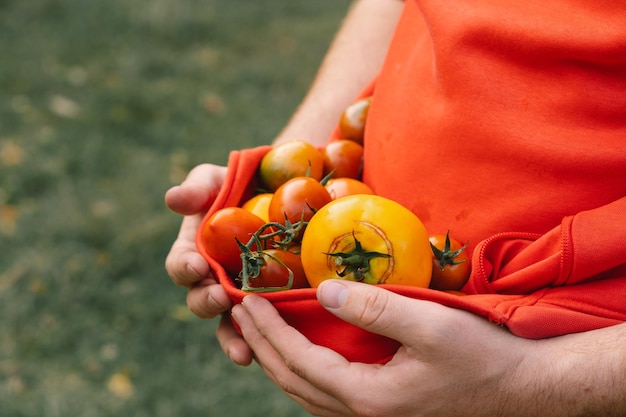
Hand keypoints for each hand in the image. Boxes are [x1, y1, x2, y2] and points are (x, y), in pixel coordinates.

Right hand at [165, 163, 252, 364]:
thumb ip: (197, 187)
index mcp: (194, 252)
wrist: (279, 195)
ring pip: (228, 324)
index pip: (180, 266)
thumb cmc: (240, 184)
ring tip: (243, 351)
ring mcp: (240, 294)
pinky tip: (271, 350)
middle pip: (200, 300)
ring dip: (232, 338)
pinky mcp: (268, 303)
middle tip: (222, 298)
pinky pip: (262, 326)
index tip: (197, 265)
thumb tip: (175, 199)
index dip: (185, 268)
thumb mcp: (218, 179)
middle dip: (207, 302)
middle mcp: (212, 279)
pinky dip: (262, 340)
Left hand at [231, 280, 537, 416]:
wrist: (523, 390)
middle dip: (261, 347)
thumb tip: (324, 291)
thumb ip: (375, 309)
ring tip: (260, 333)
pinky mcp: (385, 409)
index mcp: (369, 398)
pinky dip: (305, 373)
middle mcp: (364, 415)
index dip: (269, 331)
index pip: (300, 362)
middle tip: (240, 315)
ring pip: (308, 394)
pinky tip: (304, 355)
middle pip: (294, 382)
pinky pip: (328, 396)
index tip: (247, 301)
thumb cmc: (483, 357)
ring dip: (279, 362)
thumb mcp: (431, 326)